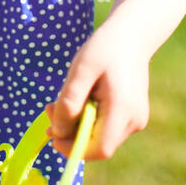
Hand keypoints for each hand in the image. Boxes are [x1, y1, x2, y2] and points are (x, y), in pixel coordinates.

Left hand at [45, 25, 150, 160]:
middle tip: (49, 109)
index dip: (73, 148)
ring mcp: (136, 120)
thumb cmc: (105, 48)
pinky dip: (87, 119)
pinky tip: (78, 100)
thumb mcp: (81, 69)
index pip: (100, 149)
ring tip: (59, 101)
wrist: (132, 35)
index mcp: (123, 109)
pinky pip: (105, 128)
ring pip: (99, 138)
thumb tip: (58, 132)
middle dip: (70, 133)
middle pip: (97, 145)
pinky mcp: (132, 117)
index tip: (52, 134)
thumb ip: (69, 101)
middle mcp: (134, 121)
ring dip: (76, 125)